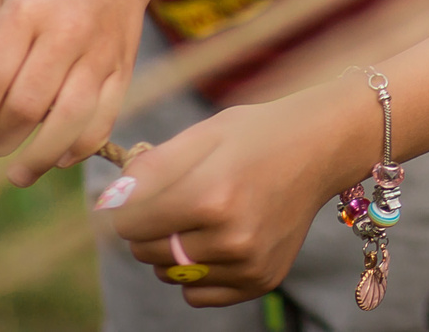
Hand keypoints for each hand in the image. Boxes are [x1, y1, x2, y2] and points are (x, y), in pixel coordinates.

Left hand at [0, 0, 145, 184]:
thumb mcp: (7, 4)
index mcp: (26, 12)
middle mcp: (65, 32)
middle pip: (26, 107)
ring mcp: (100, 51)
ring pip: (68, 122)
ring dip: (38, 158)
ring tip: (18, 172)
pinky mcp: (125, 67)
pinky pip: (103, 120)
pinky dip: (79, 148)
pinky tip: (59, 157)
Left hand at [107, 83, 364, 307]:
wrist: (320, 148)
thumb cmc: (257, 134)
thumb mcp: (202, 135)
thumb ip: (151, 169)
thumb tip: (108, 202)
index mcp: (211, 195)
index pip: (129, 224)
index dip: (126, 206)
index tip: (138, 192)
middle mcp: (231, 237)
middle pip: (145, 252)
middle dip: (146, 227)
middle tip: (173, 200)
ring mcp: (248, 263)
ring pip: (170, 274)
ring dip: (170, 251)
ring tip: (201, 216)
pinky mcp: (261, 280)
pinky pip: (198, 294)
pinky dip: (196, 273)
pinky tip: (218, 239)